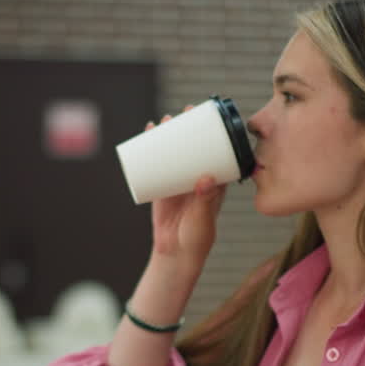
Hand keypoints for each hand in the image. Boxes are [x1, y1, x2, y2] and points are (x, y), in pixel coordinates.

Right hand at [147, 106, 227, 264]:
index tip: (209, 117)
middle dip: (188, 127)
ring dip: (168, 135)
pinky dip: (151, 150)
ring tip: (161, 122)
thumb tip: (206, 178)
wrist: (176, 252)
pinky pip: (157, 164)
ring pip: (175, 152)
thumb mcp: (204, 217)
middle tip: (182, 113)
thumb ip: (206, 200)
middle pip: (194, 146)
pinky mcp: (162, 186)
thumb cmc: (197, 237)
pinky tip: (146, 136)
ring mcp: (179, 180)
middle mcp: (198, 176)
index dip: (215, 132)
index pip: (218, 150)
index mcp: (216, 181)